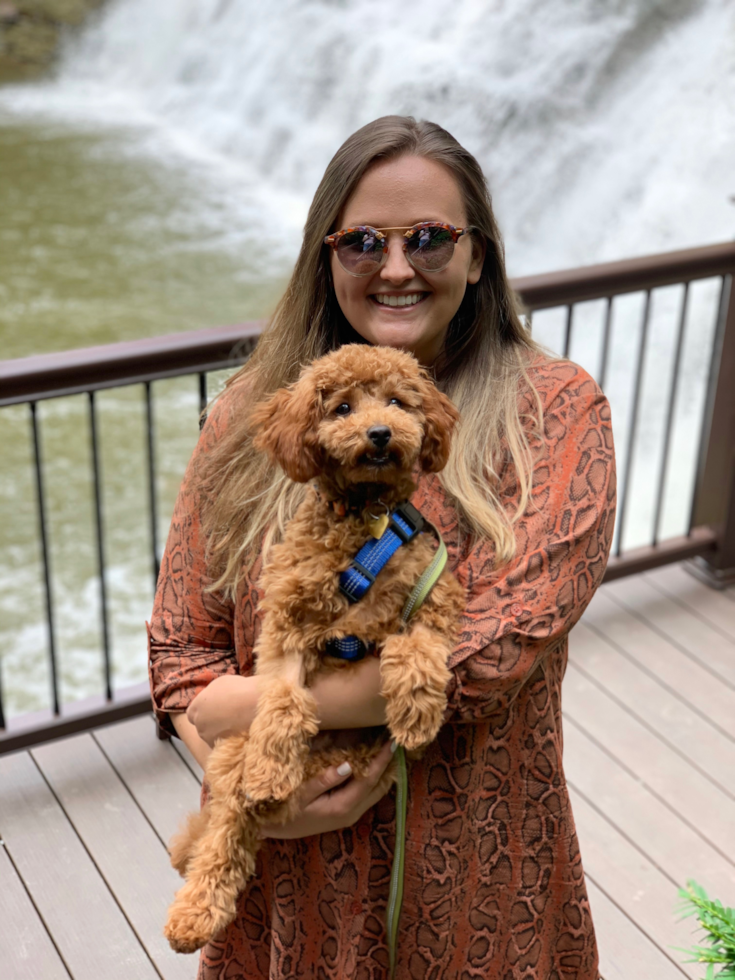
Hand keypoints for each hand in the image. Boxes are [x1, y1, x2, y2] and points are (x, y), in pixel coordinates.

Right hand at [259, 741, 394, 838]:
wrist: (272, 829)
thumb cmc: (285, 809)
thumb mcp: (301, 794)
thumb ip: (324, 780)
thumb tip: (348, 766)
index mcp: (343, 807)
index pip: (369, 780)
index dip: (382, 760)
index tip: (392, 742)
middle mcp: (351, 813)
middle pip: (379, 786)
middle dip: (389, 765)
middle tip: (396, 741)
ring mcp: (350, 814)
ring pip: (375, 791)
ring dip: (384, 771)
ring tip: (390, 749)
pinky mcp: (345, 812)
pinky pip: (367, 793)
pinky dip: (374, 778)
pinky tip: (374, 764)